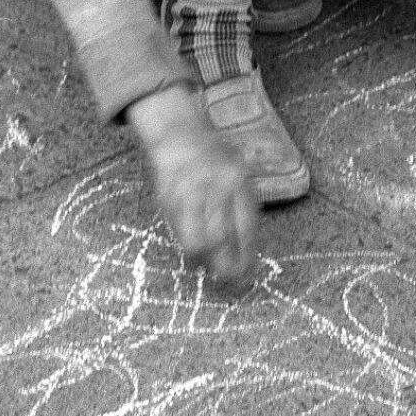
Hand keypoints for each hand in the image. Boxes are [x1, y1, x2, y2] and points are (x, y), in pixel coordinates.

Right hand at [126, 82, 259, 285]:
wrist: (180, 136)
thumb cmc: (215, 158)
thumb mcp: (239, 173)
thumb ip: (241, 207)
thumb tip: (245, 250)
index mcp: (238, 181)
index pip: (245, 227)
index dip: (246, 255)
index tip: (247, 274)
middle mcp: (213, 187)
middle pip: (221, 239)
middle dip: (225, 265)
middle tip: (230, 279)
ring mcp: (188, 194)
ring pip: (197, 242)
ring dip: (205, 260)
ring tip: (212, 267)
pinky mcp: (168, 200)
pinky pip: (179, 233)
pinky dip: (189, 247)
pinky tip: (195, 252)